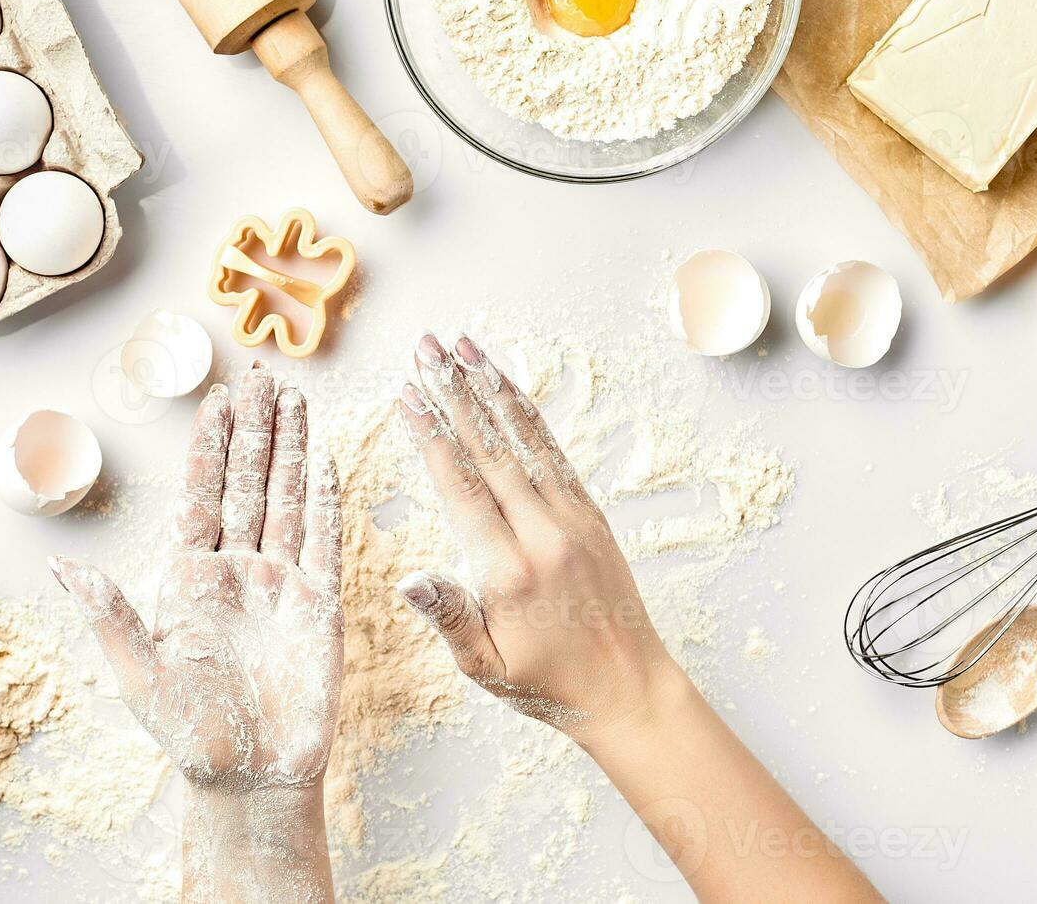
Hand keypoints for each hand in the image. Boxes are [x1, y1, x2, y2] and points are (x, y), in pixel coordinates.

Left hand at [50, 366, 341, 901]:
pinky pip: (325, 541)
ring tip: (295, 397)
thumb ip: (111, 615)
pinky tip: (325, 459)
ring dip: (290, 448)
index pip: (201, 495)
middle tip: (263, 374)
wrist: (253, 776)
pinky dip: (326, 500)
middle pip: (248, 482)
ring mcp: (280, 582)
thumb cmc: (190, 734)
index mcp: (190, 578)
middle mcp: (237, 569)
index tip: (218, 397)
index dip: (209, 445)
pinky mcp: (319, 604)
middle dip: (254, 427)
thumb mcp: (139, 674)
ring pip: (287, 499)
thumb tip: (63, 566)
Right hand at [396, 333, 677, 741]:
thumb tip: (407, 581)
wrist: (629, 690)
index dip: (431, 437)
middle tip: (425, 347)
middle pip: (490, 450)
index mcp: (509, 572)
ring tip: (464, 346)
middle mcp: (544, 536)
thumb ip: (449, 617)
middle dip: (454, 393)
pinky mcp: (592, 518)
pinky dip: (529, 417)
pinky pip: (555, 455)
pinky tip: (508, 388)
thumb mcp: (485, 667)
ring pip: (525, 441)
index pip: (462, 489)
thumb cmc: (547, 685)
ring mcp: (573, 522)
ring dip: (491, 389)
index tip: (407, 394)